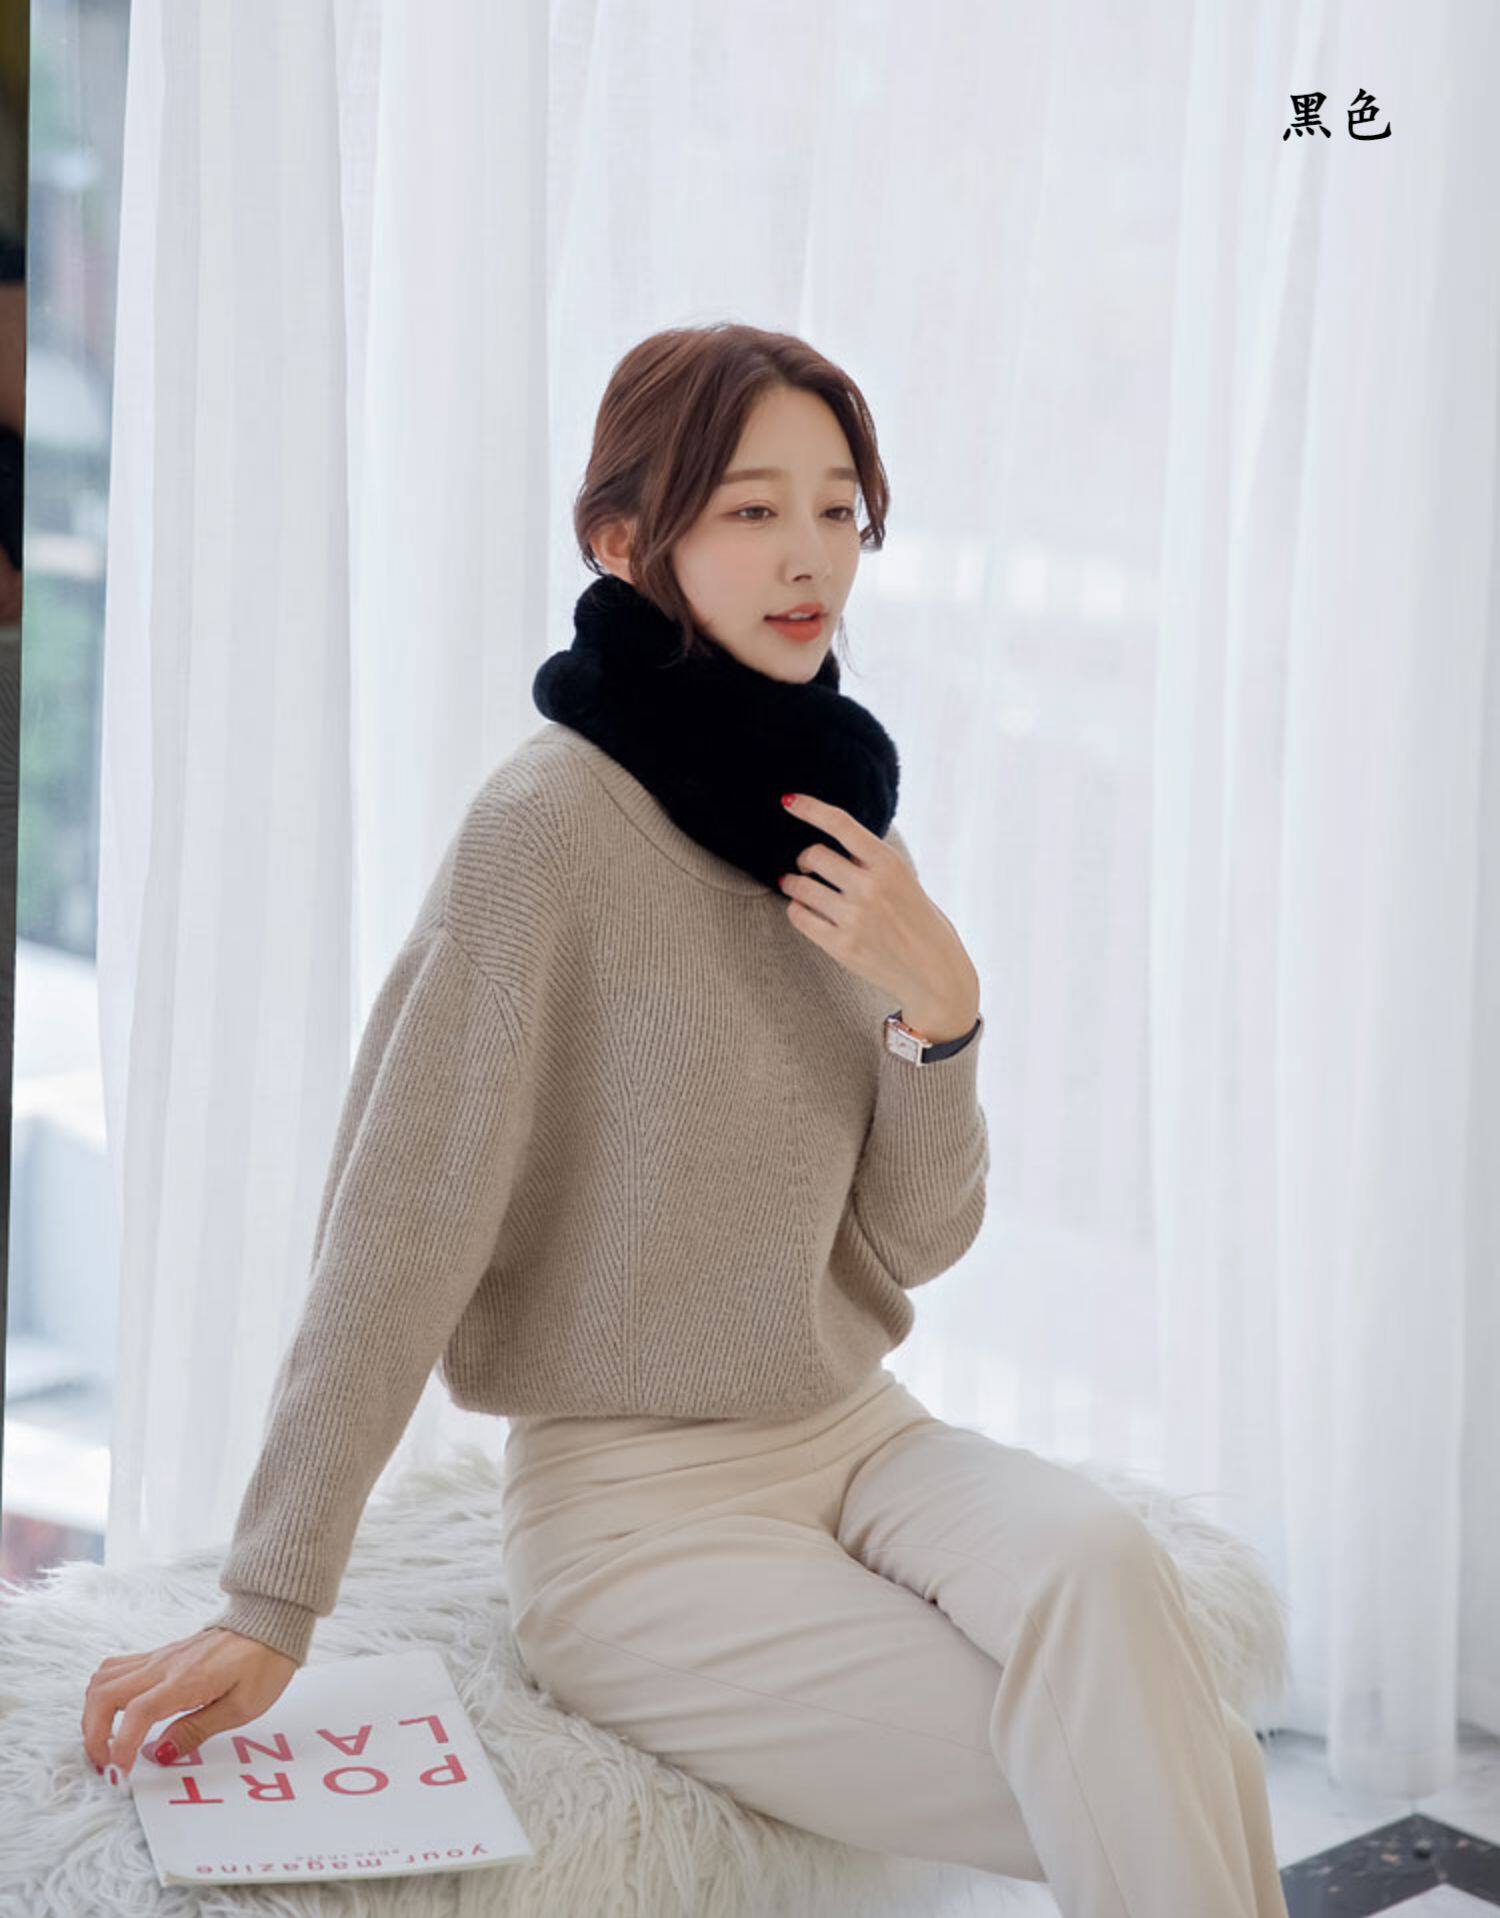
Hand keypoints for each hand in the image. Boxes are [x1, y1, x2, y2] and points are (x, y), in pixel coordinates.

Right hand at [82, 1627, 297, 1781]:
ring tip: (106, 1743)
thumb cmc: (263, 1664)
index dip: (122, 1747)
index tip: (121, 1773)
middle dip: (93, 1735)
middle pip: (104, 1694)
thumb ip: (197, 1730)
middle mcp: (164, 1666)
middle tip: (105, 1763)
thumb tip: (160, 1754)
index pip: (138, 1713)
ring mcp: (159, 1657)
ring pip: (103, 1679)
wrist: (270, 1621)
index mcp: (186, 1680)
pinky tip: (117, 1715)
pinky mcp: (159, 1655)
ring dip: (93, 1714)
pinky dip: (104, 1695)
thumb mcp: (242, 1707)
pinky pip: (116, 1669)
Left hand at [777, 793, 979, 1038]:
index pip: (841, 825)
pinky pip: (799, 917)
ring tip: (796, 885)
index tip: (788, 802)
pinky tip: (803, 909)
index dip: (810, 808)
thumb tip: (833, 842)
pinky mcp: (841, 946)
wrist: (935, 975)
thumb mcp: (906, 881)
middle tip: (806, 865)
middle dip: (805, 859)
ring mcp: (854, 918)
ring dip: (793, 884)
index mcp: (890, 865)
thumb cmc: (921, 923)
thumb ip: (872, 863)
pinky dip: (796, 909)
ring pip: (800, 887)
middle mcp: (870, 888)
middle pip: (813, 856)